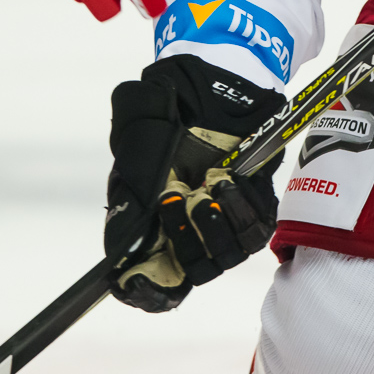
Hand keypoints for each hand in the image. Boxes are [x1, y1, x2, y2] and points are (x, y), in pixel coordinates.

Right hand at [105, 55, 284, 311]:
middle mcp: (189, 225)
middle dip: (187, 242)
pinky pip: (256, 228)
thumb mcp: (136, 146)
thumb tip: (117, 255)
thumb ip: (128, 197)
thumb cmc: (169, 113)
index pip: (152, 278)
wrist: (211, 83)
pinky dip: (243, 209)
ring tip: (210, 187)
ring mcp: (223, 217)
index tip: (143, 282)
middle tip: (180, 200)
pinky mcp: (254, 204)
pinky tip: (229, 180)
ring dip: (217, 226)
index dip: (149, 290)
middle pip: (193, 270)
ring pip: (226, 254)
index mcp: (154, 221)